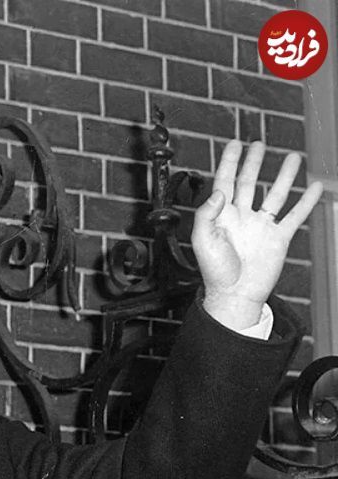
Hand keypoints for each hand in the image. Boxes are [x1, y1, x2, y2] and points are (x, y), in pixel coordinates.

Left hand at [192, 139, 323, 329]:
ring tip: (294, 157)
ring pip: (276, 194)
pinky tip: (314, 187)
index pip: (225, 182)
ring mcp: (261, 226)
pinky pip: (294, 215)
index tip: (235, 144)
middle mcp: (242, 217)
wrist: (236, 295)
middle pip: (249, 183)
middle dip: (253, 163)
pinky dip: (306, 201)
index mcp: (222, 216)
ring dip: (284, 176)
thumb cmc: (215, 272)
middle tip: (259, 144)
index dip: (229, 163)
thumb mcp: (203, 241)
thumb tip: (219, 192)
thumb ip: (206, 214)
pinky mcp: (278, 237)